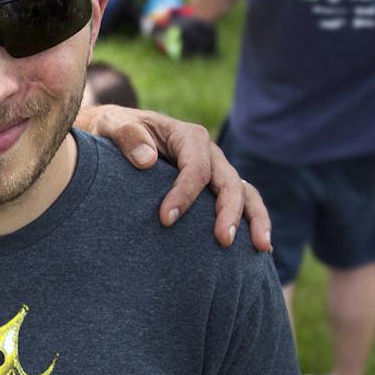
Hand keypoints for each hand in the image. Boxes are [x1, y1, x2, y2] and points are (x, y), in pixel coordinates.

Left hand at [76, 103, 272, 249]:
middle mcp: (209, 154)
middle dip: (228, 211)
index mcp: (188, 136)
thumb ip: (128, 136)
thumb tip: (148, 160)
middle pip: (229, 181)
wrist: (118, 136)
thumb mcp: (113, 124)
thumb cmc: (116, 131)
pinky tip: (260, 250)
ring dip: (255, 219)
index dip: (185, 193)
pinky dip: (252, 222)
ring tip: (261, 248)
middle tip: (222, 241)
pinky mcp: (215, 190)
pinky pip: (241, 204)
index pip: (196, 167)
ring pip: (245, 193)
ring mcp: (216, 172)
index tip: (166, 219)